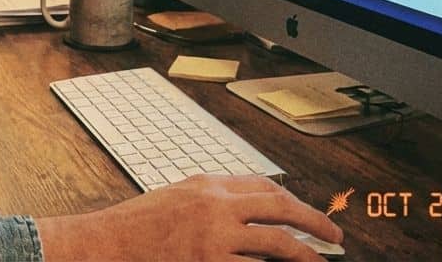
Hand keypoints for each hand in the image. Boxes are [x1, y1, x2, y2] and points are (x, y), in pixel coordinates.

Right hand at [38, 174, 341, 261]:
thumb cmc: (138, 225)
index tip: (308, 215)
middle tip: (334, 237)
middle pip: (280, 209)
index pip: (264, 187)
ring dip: (304, 255)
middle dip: (313, 223)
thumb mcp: (177, 197)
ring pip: (277, 244)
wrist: (107, 243)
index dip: (293, 202)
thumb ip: (212, 200)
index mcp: (209, 185)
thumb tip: (248, 208)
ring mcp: (215, 237)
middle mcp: (217, 206)